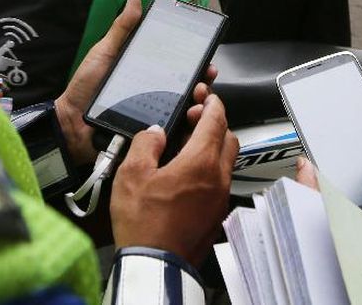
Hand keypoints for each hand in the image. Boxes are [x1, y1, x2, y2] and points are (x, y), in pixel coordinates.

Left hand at [55, 0, 218, 163]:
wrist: (71, 123)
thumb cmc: (85, 86)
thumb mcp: (105, 52)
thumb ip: (122, 28)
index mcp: (148, 71)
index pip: (179, 65)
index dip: (197, 61)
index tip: (208, 57)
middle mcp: (155, 92)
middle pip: (188, 87)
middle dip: (202, 83)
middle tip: (204, 80)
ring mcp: (154, 114)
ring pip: (186, 109)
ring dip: (198, 104)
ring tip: (198, 98)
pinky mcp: (150, 133)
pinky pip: (173, 130)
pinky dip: (185, 126)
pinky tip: (190, 119)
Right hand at [110, 94, 237, 263]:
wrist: (155, 263)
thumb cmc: (143, 224)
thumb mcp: (131, 174)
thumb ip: (146, 144)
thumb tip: (155, 132)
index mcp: (201, 163)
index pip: (217, 121)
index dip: (213, 104)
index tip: (207, 98)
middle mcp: (219, 178)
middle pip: (229, 138)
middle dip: (215, 124)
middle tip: (194, 120)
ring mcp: (221, 198)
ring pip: (227, 162)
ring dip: (214, 148)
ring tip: (188, 148)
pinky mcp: (217, 215)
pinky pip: (221, 183)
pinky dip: (211, 171)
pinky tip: (189, 176)